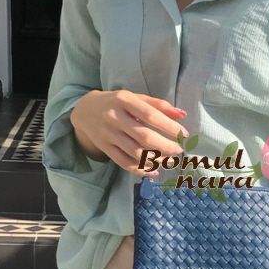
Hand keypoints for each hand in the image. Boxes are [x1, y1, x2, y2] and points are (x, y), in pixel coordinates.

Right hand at [70, 89, 188, 173]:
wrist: (85, 110)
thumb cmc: (117, 102)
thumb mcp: (135, 97)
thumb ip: (158, 105)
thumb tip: (182, 114)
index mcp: (124, 100)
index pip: (150, 115)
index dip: (169, 126)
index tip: (184, 134)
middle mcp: (114, 117)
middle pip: (144, 136)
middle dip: (165, 145)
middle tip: (179, 149)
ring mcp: (108, 134)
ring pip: (135, 152)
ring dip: (156, 159)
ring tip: (170, 161)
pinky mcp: (105, 147)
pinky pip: (123, 162)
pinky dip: (140, 169)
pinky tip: (154, 171)